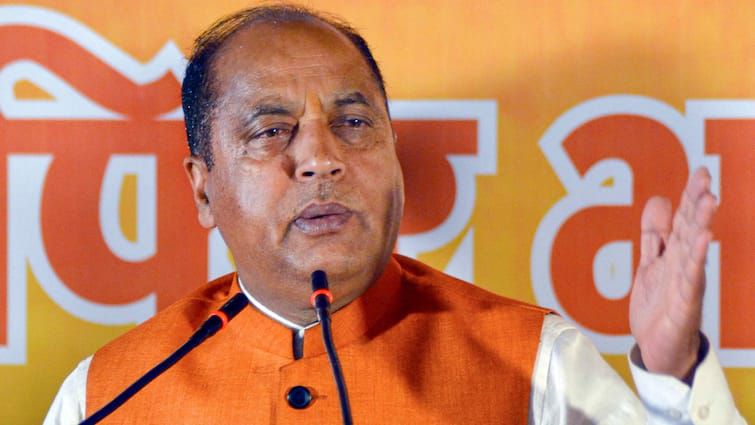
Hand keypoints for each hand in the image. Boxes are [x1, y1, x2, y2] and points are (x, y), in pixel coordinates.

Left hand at [629, 167, 716, 378]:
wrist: (659, 348)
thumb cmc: (659, 306)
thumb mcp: (651, 265)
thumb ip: (654, 236)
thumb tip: (658, 200)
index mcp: (675, 255)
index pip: (684, 221)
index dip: (690, 197)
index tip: (700, 171)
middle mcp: (684, 266)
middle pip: (692, 230)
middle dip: (698, 204)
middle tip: (706, 179)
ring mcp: (686, 283)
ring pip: (694, 249)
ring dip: (701, 223)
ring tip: (709, 200)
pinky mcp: (684, 303)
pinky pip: (691, 278)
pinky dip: (697, 258)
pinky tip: (704, 239)